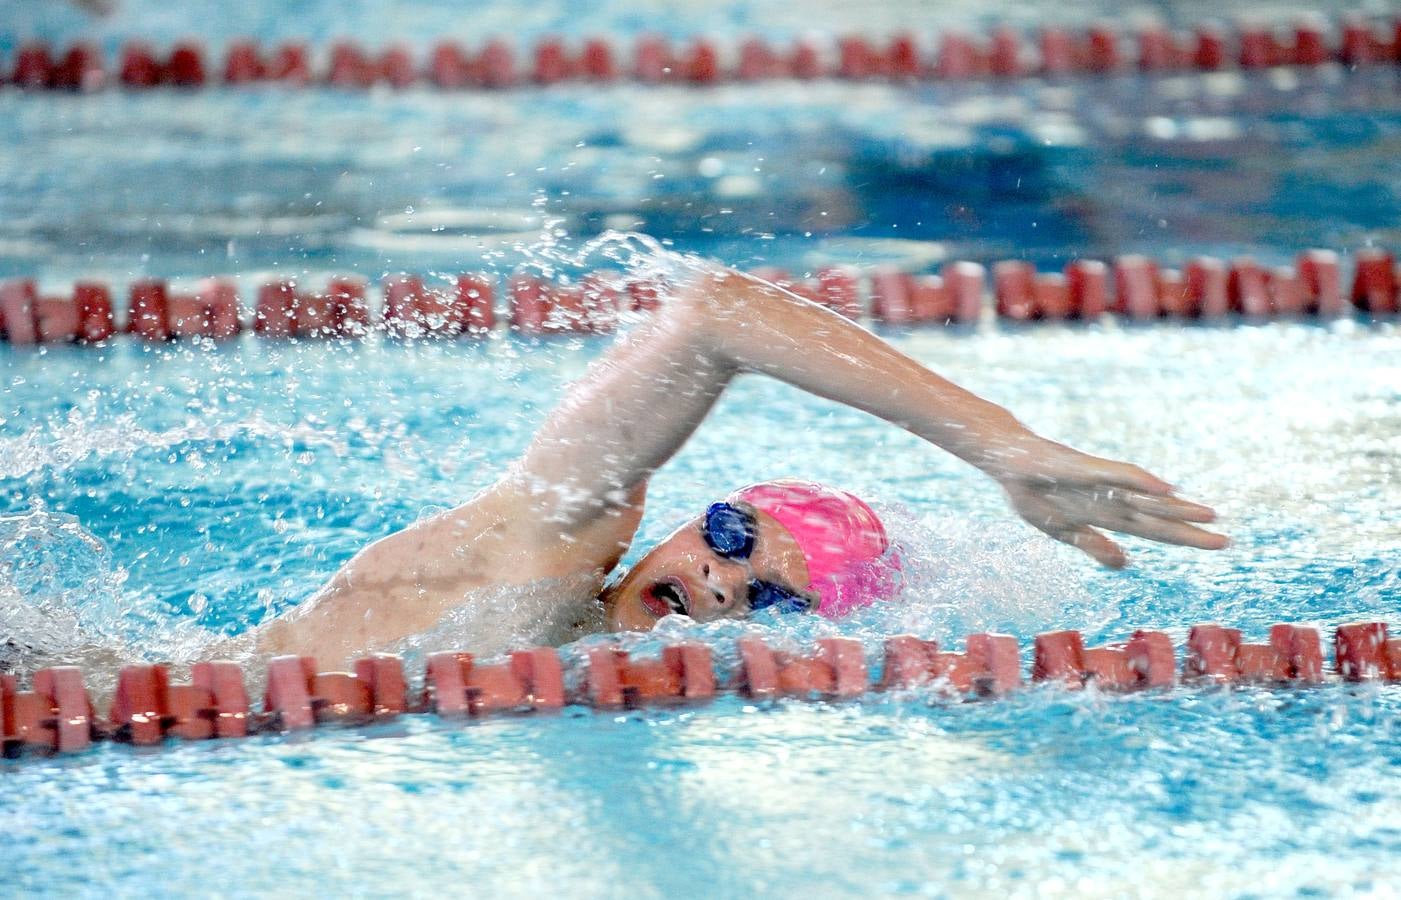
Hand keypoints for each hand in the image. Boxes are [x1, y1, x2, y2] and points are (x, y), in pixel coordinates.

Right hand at [990, 436, 1227, 567]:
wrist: (1006, 460)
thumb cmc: (1031, 492)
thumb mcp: (1061, 529)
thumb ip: (1093, 544)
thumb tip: (1125, 564)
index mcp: (1107, 515)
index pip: (1153, 529)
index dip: (1183, 538)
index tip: (1216, 543)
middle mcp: (1111, 498)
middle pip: (1156, 517)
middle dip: (1189, 530)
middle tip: (1226, 541)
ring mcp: (1099, 483)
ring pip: (1144, 498)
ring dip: (1174, 507)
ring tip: (1209, 514)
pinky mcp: (1084, 468)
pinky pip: (1116, 475)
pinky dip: (1140, 481)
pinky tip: (1164, 487)